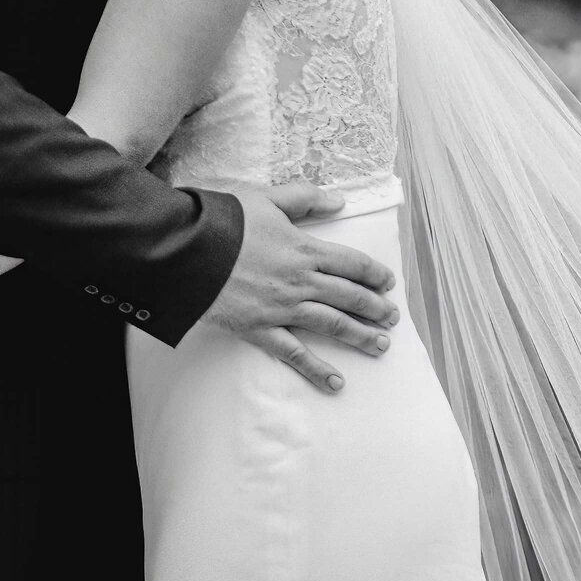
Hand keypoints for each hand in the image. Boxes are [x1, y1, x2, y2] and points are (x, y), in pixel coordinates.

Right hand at [203, 181, 398, 393]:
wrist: (188, 250)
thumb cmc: (225, 220)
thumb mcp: (266, 198)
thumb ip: (304, 198)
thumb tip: (338, 202)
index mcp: (304, 249)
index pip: (350, 263)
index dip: (373, 273)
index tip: (388, 283)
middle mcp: (300, 281)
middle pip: (348, 296)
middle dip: (374, 307)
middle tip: (392, 317)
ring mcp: (282, 308)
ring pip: (331, 324)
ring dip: (359, 335)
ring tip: (381, 345)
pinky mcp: (261, 329)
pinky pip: (294, 353)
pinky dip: (317, 369)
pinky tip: (336, 382)